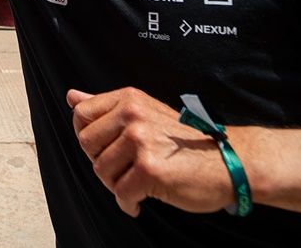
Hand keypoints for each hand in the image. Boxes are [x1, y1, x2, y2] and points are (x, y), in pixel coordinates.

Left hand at [67, 87, 235, 216]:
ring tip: (137, 183)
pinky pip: (121, 194)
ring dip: (117, 185)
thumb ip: (108, 107)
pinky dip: (129, 203)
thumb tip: (71, 96)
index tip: (105, 147)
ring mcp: (140, 141)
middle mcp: (133, 115)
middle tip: (125, 170)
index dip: (89, 136)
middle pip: (86, 144)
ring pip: (101, 171)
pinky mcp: (149, 169)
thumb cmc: (188, 142)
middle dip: (102, 162)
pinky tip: (141, 201)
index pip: (81, 114)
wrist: (229, 162)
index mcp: (131, 100)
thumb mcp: (147, 113)